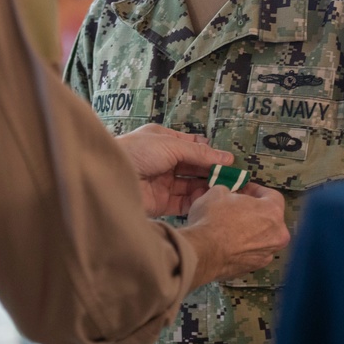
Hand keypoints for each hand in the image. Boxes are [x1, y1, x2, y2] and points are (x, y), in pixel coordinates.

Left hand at [116, 124, 233, 216]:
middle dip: (211, 171)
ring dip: (206, 187)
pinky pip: (183, 202)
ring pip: (190, 185)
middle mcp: (164, 161)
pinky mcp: (161, 203)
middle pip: (193, 167)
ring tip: (225, 190)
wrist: (109, 177)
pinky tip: (210, 200)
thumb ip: (199, 153)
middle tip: (233, 179)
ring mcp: (162, 182)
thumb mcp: (170, 145)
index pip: (192, 146)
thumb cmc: (137, 152)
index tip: (229, 161)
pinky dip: (196, 201)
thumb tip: (226, 157)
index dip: (210, 153)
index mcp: (163, 141)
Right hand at [180, 182, 289, 286]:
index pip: (273, 196)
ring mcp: (266, 255)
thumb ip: (229, 193)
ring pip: (261, 238)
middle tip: (236, 207)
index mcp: (273, 213)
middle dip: (254, 212)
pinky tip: (226, 242)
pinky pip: (251, 253)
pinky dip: (242, 247)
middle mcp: (276, 236)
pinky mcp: (253, 268)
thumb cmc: (213, 218)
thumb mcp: (218, 192)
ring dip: (249, 231)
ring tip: (229, 226)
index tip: (244, 189)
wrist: (202, 252)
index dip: (256, 190)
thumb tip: (227, 195)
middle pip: (269, 219)